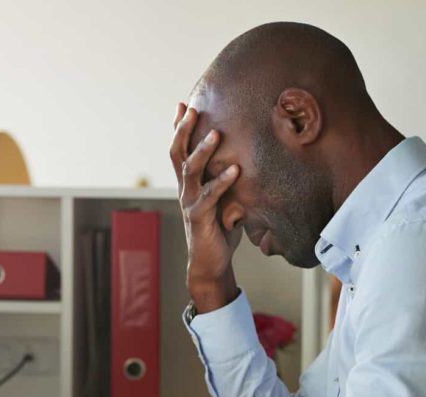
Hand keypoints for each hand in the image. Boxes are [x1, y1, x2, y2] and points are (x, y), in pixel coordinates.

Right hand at [170, 103, 241, 312]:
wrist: (211, 263)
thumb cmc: (220, 230)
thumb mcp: (224, 199)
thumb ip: (227, 180)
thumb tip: (248, 157)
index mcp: (189, 184)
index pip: (180, 150)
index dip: (178, 128)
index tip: (183, 104)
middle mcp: (185, 190)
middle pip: (178, 154)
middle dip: (183, 130)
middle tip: (192, 109)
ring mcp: (190, 203)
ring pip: (190, 171)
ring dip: (202, 150)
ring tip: (215, 132)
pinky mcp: (199, 218)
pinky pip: (209, 196)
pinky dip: (222, 182)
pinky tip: (235, 170)